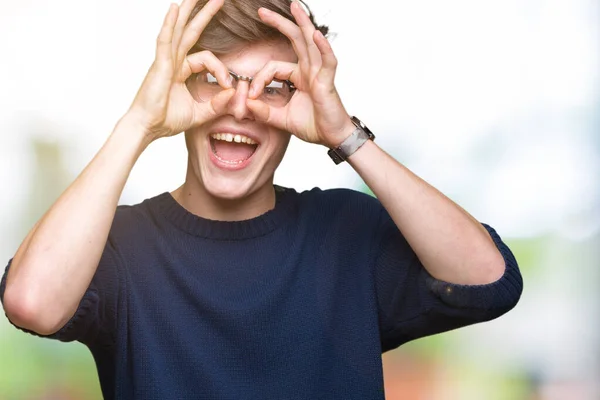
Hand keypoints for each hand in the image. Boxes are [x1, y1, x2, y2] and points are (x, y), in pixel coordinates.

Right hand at [125, 0, 234, 142]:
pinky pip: (165, 40)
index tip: (228, 86)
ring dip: (188, 10)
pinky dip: (169, 24)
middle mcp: (173, 61)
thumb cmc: (166, 120)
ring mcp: (165, 60)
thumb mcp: (200, 113)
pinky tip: (174, 8)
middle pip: (191, 31)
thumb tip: (232, 93)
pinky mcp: (159, 64)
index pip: (207, 59)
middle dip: (204, 13)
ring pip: (179, 29)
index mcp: (182, 70)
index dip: (221, 69)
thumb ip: (217, 104)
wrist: (147, 128)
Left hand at [245, 1, 354, 147]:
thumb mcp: (281, 119)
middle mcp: (309, 70)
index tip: (250, 95)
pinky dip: (323, 47)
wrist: (331, 138)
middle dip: (279, 23)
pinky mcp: (327, 81)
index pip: (273, 67)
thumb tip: (246, 103)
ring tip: (295, 6)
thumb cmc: (313, 125)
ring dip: (303, 23)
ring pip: (310, 43)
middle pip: (294, 40)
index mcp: (298, 76)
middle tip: (261, 11)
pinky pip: (327, 61)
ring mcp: (319, 73)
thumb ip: (264, 112)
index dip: (258, 79)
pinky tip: (316, 35)